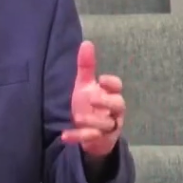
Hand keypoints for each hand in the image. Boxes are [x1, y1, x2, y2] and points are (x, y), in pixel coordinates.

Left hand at [60, 41, 124, 158]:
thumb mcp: (86, 85)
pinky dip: (78, 137)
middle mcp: (113, 111)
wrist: (92, 132)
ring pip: (106, 124)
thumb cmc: (90, 104)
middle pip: (118, 105)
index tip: (102, 79)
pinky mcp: (99, 140)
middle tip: (92, 98)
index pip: (117, 87)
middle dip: (106, 101)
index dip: (112, 83)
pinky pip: (90, 139)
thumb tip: (86, 43)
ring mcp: (107, 126)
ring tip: (78, 117)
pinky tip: (64, 136)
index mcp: (110, 94)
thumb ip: (86, 66)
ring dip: (92, 121)